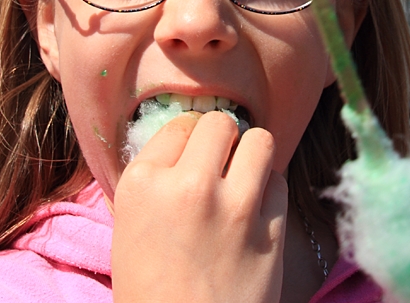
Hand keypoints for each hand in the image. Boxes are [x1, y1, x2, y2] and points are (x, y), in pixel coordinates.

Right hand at [110, 112, 287, 302]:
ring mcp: (234, 204)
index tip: (190, 159)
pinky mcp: (270, 226)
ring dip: (252, 155)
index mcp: (142, 184)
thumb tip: (187, 141)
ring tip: (243, 177)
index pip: (177, 125)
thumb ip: (156, 182)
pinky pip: (278, 179)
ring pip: (258, 139)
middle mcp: (188, 185)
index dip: (187, 141)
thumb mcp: (130, 228)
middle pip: (219, 123)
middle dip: (222, 139)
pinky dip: (270, 189)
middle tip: (220, 164)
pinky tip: (256, 209)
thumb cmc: (151, 292)